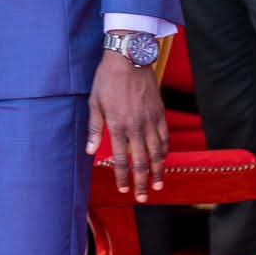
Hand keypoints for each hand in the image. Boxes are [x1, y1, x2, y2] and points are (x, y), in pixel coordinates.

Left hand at [86, 46, 167, 202]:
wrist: (129, 58)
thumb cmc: (107, 79)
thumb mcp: (94, 102)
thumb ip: (95, 128)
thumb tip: (90, 151)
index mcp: (118, 125)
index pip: (122, 158)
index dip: (123, 176)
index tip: (123, 188)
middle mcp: (136, 126)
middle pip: (142, 161)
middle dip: (142, 181)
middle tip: (144, 196)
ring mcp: (150, 120)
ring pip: (158, 152)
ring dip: (158, 170)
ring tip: (159, 184)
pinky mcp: (160, 112)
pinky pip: (165, 136)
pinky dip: (166, 150)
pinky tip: (164, 158)